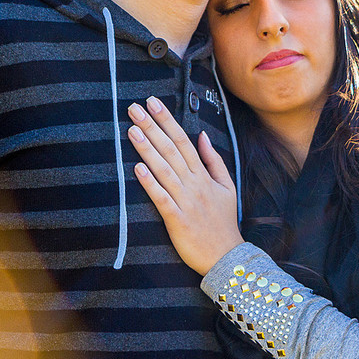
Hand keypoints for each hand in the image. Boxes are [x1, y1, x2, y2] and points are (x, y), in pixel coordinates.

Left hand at [128, 96, 243, 274]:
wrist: (226, 255)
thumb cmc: (224, 221)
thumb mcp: (226, 186)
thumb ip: (213, 160)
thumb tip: (202, 135)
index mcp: (204, 175)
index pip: (184, 141)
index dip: (167, 121)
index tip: (153, 103)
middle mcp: (194, 184)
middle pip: (171, 150)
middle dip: (152, 127)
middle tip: (134, 108)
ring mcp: (185, 201)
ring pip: (164, 170)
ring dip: (148, 149)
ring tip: (132, 130)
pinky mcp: (176, 219)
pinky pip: (161, 198)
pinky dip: (150, 183)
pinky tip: (137, 168)